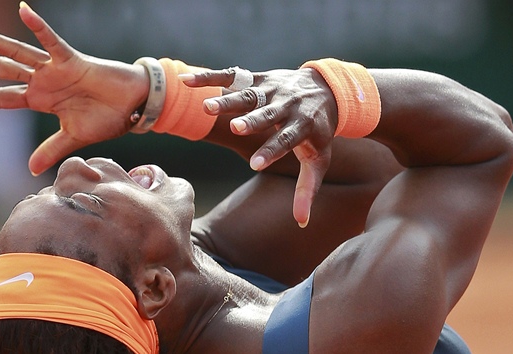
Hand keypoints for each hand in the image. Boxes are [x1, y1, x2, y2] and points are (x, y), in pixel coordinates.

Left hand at [0, 2, 148, 175]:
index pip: (0, 99)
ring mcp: (54, 69)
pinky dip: (38, 27)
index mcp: (41, 100)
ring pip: (17, 52)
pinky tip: (23, 10)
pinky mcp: (71, 60)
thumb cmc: (108, 119)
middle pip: (0, 69)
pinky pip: (51, 41)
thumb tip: (30, 169)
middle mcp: (42, 82)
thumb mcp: (74, 137)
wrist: (133, 107)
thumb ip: (51, 149)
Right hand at [183, 68, 337, 226]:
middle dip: (253, 121)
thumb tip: (302, 223)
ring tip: (207, 108)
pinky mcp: (258, 77)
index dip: (271, 152)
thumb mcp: (319, 160)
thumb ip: (307, 190)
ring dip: (227, 101)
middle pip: (268, 114)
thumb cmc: (319, 133)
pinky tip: (185, 80)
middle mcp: (288, 105)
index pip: (287, 140)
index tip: (254, 166)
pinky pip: (231, 76)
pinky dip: (208, 78)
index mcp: (304, 126)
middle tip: (236, 128)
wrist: (326, 89)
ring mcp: (272, 89)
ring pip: (248, 94)